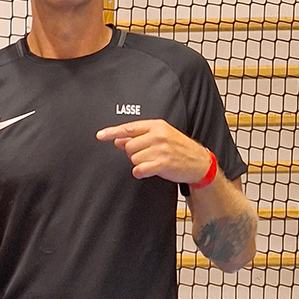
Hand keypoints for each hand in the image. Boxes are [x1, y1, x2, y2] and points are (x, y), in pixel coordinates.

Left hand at [96, 120, 213, 184]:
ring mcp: (160, 149)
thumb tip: (118, 139)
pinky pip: (139, 169)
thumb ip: (138, 137)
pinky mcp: (162, 163)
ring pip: (133, 159)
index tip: (100, 135)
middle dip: (133, 153)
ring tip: (153, 161)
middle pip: (128, 147)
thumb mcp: (160, 136)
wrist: (198, 162)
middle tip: (146, 155)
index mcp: (156, 126)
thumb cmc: (178, 148)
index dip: (112, 132)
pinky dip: (140, 172)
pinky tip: (149, 170)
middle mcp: (158, 135)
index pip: (129, 128)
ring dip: (139, 163)